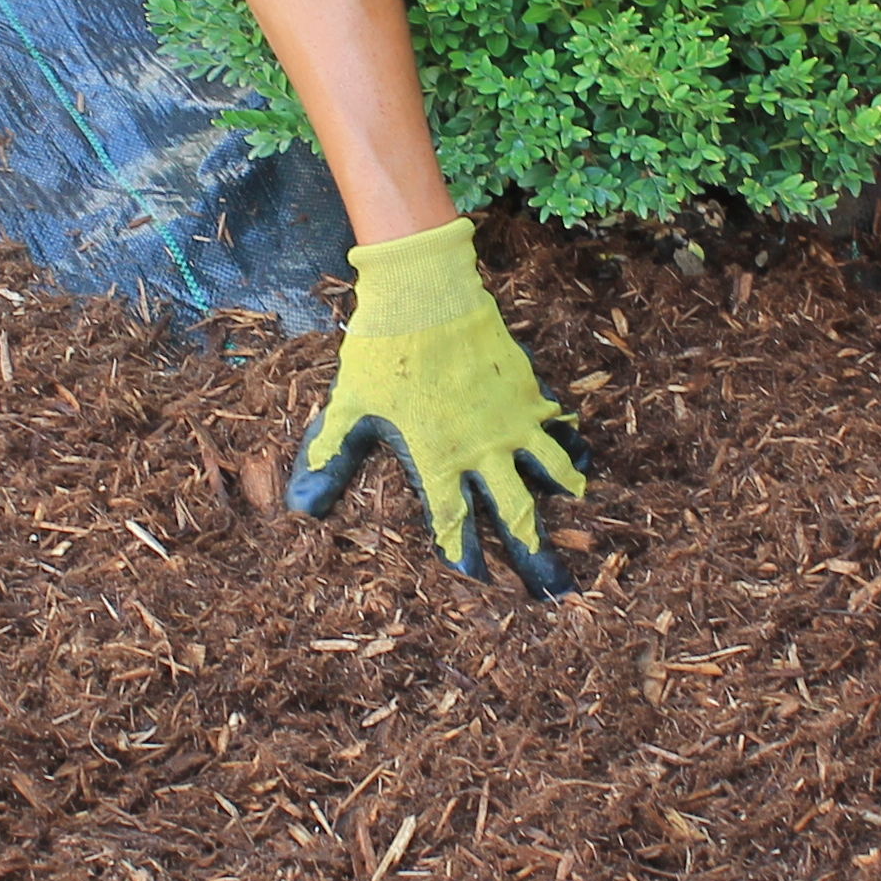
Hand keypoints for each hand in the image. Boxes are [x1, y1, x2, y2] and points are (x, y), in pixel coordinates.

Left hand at [287, 217, 583, 591]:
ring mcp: (510, 421)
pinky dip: (568, 445)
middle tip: (554, 588)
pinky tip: (579, 459)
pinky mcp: (527, 390)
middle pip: (515, 514)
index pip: (455, 523)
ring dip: (560, 498)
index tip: (479, 586)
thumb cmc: (382, 350)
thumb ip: (332, 458)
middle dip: (534, 555)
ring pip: (547, 472)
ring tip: (576, 516)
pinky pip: (555, 427)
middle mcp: (481, 449)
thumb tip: (301, 508)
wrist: (427, 292)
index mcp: (437, 458)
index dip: (466, 558)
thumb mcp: (350, 406)